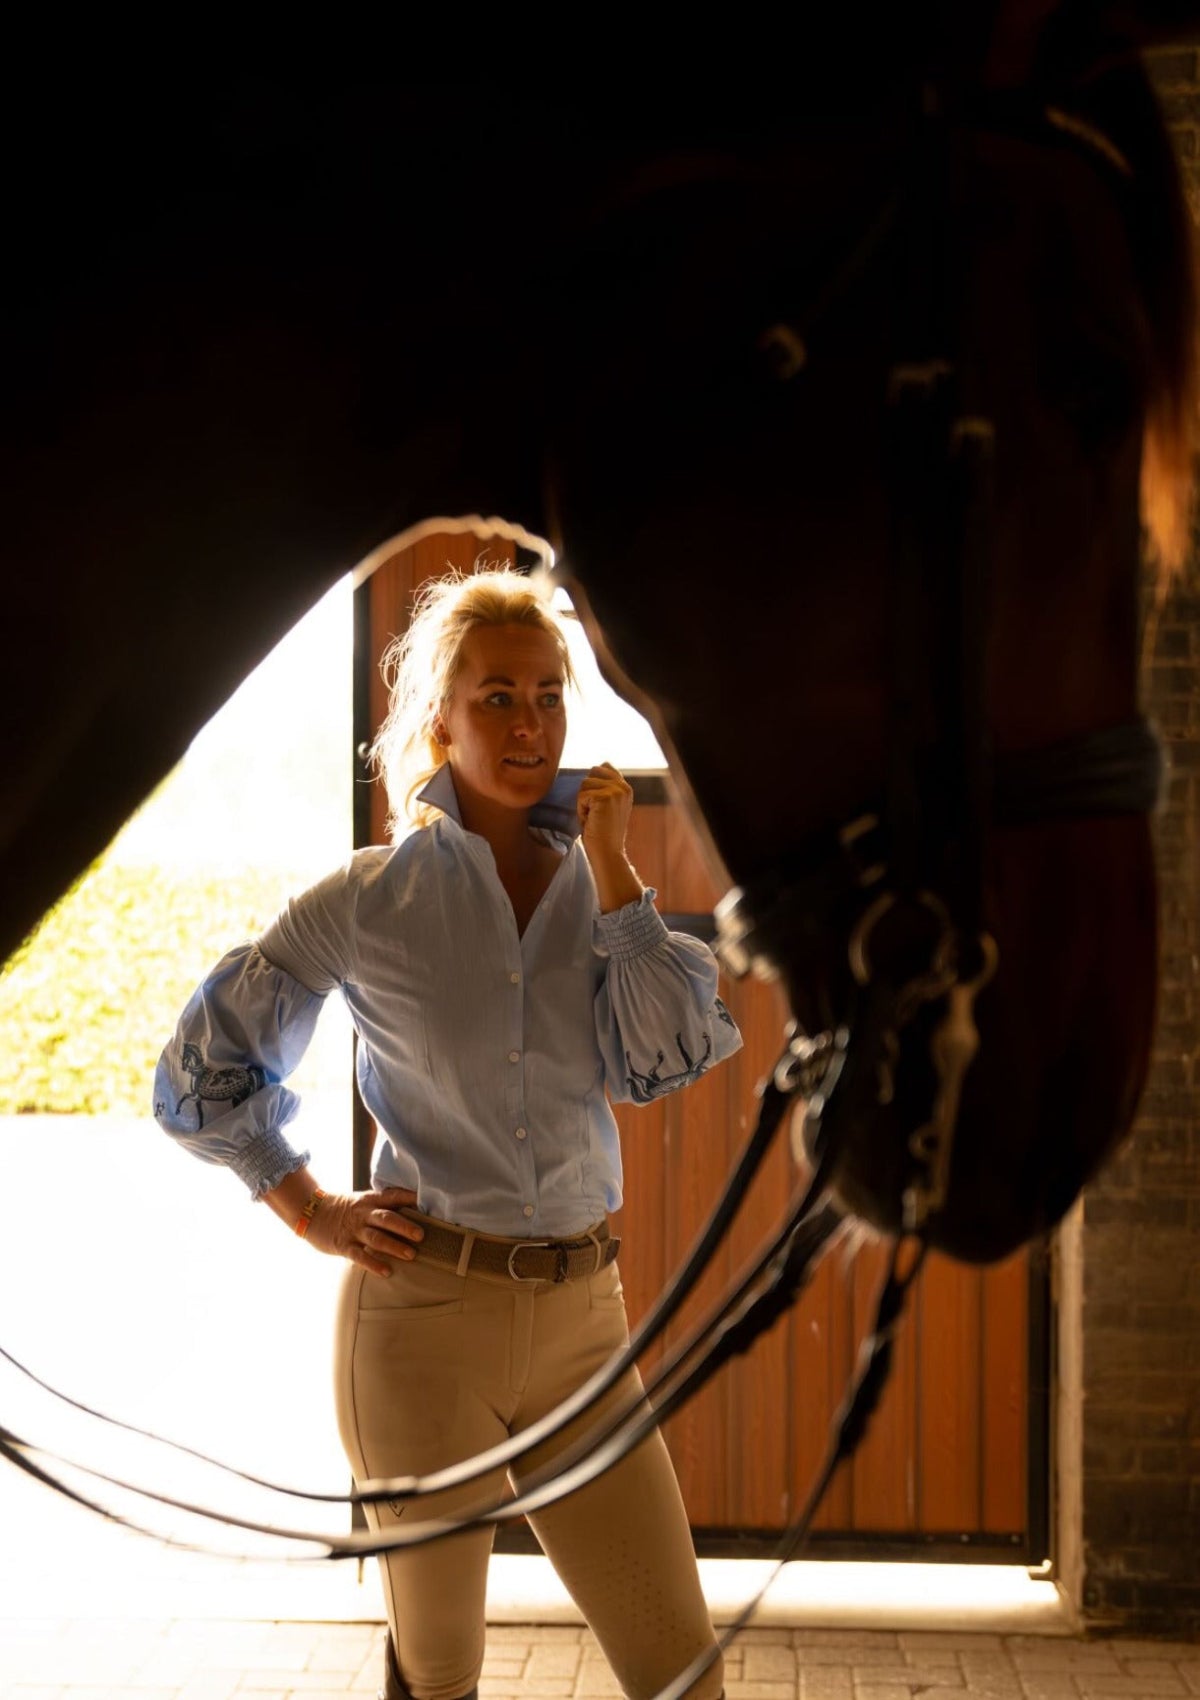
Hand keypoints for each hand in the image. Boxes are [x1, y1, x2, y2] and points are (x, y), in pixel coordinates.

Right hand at [304, 1186, 423, 1276]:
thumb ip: (384, 1205)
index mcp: (370, 1200)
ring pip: (376, 1238)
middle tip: (422, 1235)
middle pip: (386, 1218)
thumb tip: (414, 1210)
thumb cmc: (345, 1209)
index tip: (428, 1203)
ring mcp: (353, 1230)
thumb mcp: (363, 1201)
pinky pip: (360, 1256)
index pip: (393, 1196)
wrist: (312, 1212)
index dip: (410, 1198)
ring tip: (411, 1255)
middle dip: (405, 1226)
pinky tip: (387, 1272)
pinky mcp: (343, 1245)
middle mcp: (363, 1214)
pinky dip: (373, 1264)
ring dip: (394, 1246)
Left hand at [577, 762, 644, 912]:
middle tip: (594, 813)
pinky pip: (582, 796)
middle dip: (587, 793)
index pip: (605, 766)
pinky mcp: (604, 797)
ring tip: (593, 818)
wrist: (607, 853)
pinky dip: (581, 810)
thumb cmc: (602, 833)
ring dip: (583, 802)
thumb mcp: (608, 806)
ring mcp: (615, 791)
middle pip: (591, 774)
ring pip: (584, 784)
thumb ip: (605, 788)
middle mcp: (623, 787)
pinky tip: (591, 821)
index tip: (596, 801)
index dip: (594, 781)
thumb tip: (593, 769)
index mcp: (625, 788)